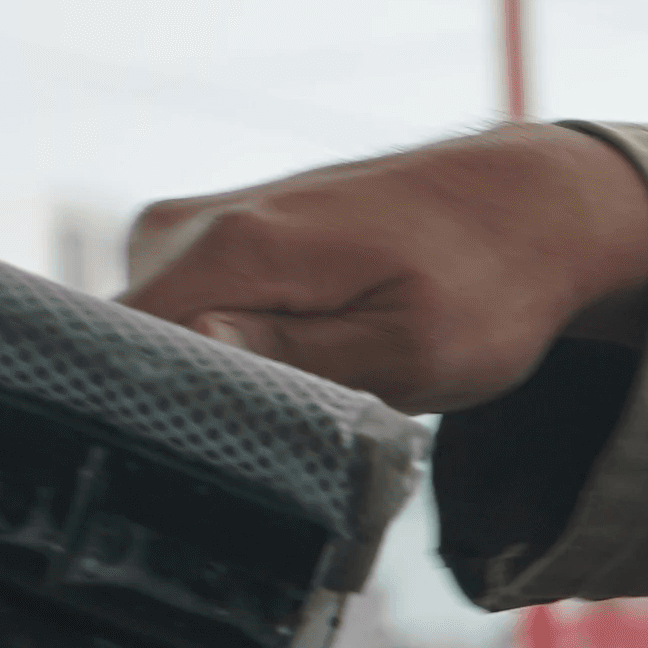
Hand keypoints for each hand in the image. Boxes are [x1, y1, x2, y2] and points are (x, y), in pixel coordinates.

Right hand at [123, 126, 647, 411]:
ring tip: (326, 371)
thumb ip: (290, 359)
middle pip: (136, 348)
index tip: (233, 440)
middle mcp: (185, 225)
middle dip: (203, 398)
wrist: (528, 206)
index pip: (120, 353)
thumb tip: (180, 361)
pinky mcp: (212, 235)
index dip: (163, 412)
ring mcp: (192, 225)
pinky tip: (313, 347)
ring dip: (231, 373)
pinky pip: (191, 310)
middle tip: (303, 412)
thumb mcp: (411, 350)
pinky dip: (242, 345)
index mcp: (229, 248)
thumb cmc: (489, 284)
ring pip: (164, 335)